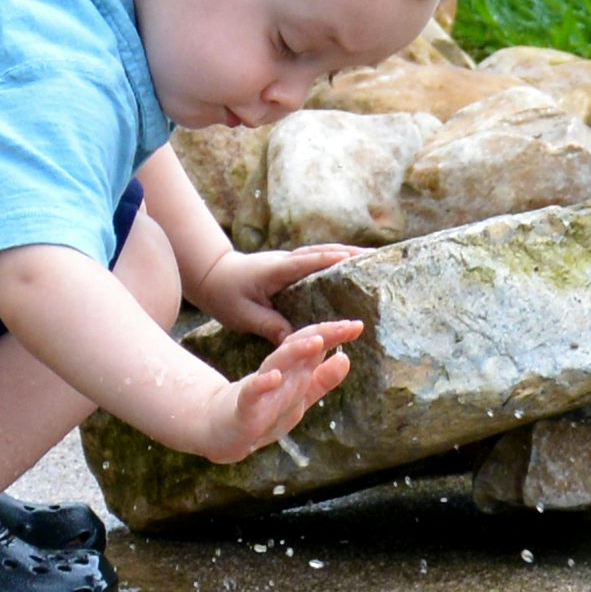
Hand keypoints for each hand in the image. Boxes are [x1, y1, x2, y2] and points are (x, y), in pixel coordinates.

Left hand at [189, 240, 362, 342]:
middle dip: (348, 253)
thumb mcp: (243, 315)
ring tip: (373, 259)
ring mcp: (289, 260)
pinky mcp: (290, 265)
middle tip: (377, 257)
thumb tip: (293, 339)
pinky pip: (317, 258)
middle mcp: (285, 260)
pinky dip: (335, 258)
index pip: (307, 262)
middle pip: (322, 252)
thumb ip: (267, 325)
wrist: (213, 276)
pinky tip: (350, 266)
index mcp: (276, 270)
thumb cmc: (226, 297)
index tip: (355, 259)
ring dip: (345, 253)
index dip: (331, 260)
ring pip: (321, 252)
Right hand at [195, 316, 364, 461]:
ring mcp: (260, 388)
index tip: (357, 326)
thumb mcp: (299, 398)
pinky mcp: (244, 407)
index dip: (333, 335)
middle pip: (297, 347)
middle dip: (321, 334)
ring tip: (316, 342)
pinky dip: (262, 384)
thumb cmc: (264, 412)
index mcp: (292, 370)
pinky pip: (252, 393)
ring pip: (277, 364)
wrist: (223, 432)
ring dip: (296, 351)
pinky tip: (274, 377)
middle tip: (345, 326)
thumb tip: (346, 358)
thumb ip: (322, 380)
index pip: (313, 345)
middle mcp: (277, 373)